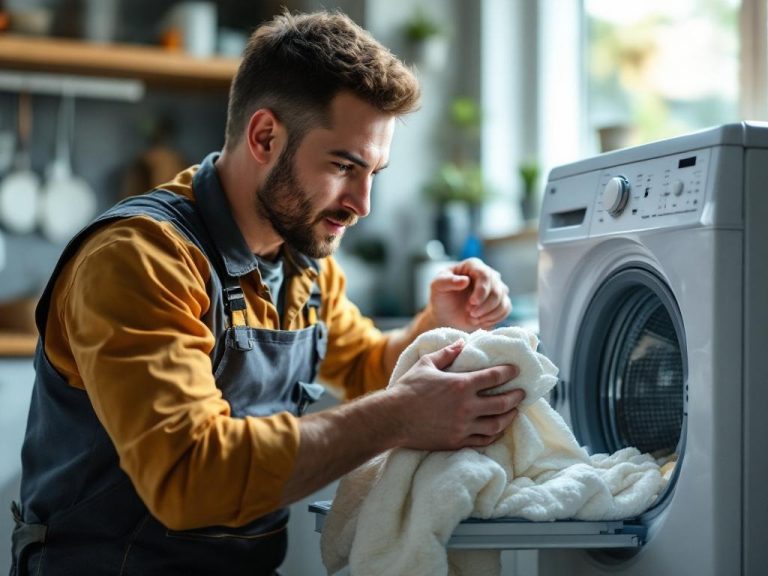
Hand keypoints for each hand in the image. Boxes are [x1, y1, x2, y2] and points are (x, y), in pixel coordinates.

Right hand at [388, 339, 524, 449]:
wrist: (393, 418)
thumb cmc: (408, 388)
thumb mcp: (426, 364)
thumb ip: (447, 353)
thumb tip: (462, 343)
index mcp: (461, 384)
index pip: (494, 377)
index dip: (509, 372)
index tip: (516, 370)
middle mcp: (467, 406)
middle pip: (503, 403)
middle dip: (516, 397)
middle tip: (522, 393)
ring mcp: (463, 426)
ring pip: (497, 424)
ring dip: (509, 417)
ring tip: (514, 411)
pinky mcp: (457, 441)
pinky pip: (483, 440)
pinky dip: (494, 435)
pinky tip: (497, 429)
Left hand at [427, 258, 510, 330]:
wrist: (446, 316)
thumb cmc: (442, 298)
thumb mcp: (437, 287)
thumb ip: (447, 281)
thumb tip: (465, 280)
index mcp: (472, 265)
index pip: (485, 274)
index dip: (481, 290)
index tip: (472, 303)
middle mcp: (488, 274)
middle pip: (497, 289)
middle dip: (483, 305)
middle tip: (470, 313)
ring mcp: (496, 288)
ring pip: (502, 300)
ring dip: (487, 313)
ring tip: (472, 318)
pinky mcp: (501, 302)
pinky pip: (505, 309)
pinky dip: (493, 318)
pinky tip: (479, 321)